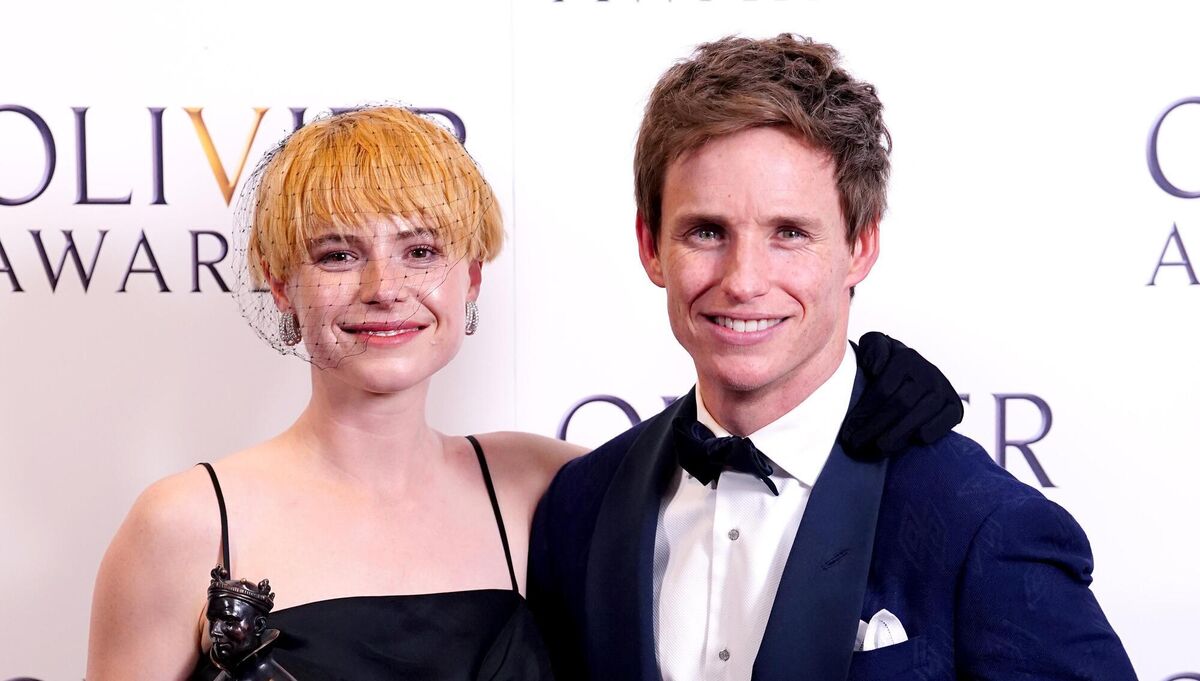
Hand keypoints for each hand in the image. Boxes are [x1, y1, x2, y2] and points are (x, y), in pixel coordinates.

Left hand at [839, 332, 962, 459]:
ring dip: (896, 437)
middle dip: (874, 428)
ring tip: (876, 449)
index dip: (864, 412)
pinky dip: (926, 435)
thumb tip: (875, 368)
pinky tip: (908, 444)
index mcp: (906, 357)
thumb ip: (872, 348)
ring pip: (918, 417)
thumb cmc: (888, 365)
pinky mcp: (955, 407)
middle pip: (899, 405)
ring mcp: (944, 389)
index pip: (882, 389)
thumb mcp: (876, 347)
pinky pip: (943, 423)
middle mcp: (928, 372)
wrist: (919, 375)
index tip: (848, 429)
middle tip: (855, 445)